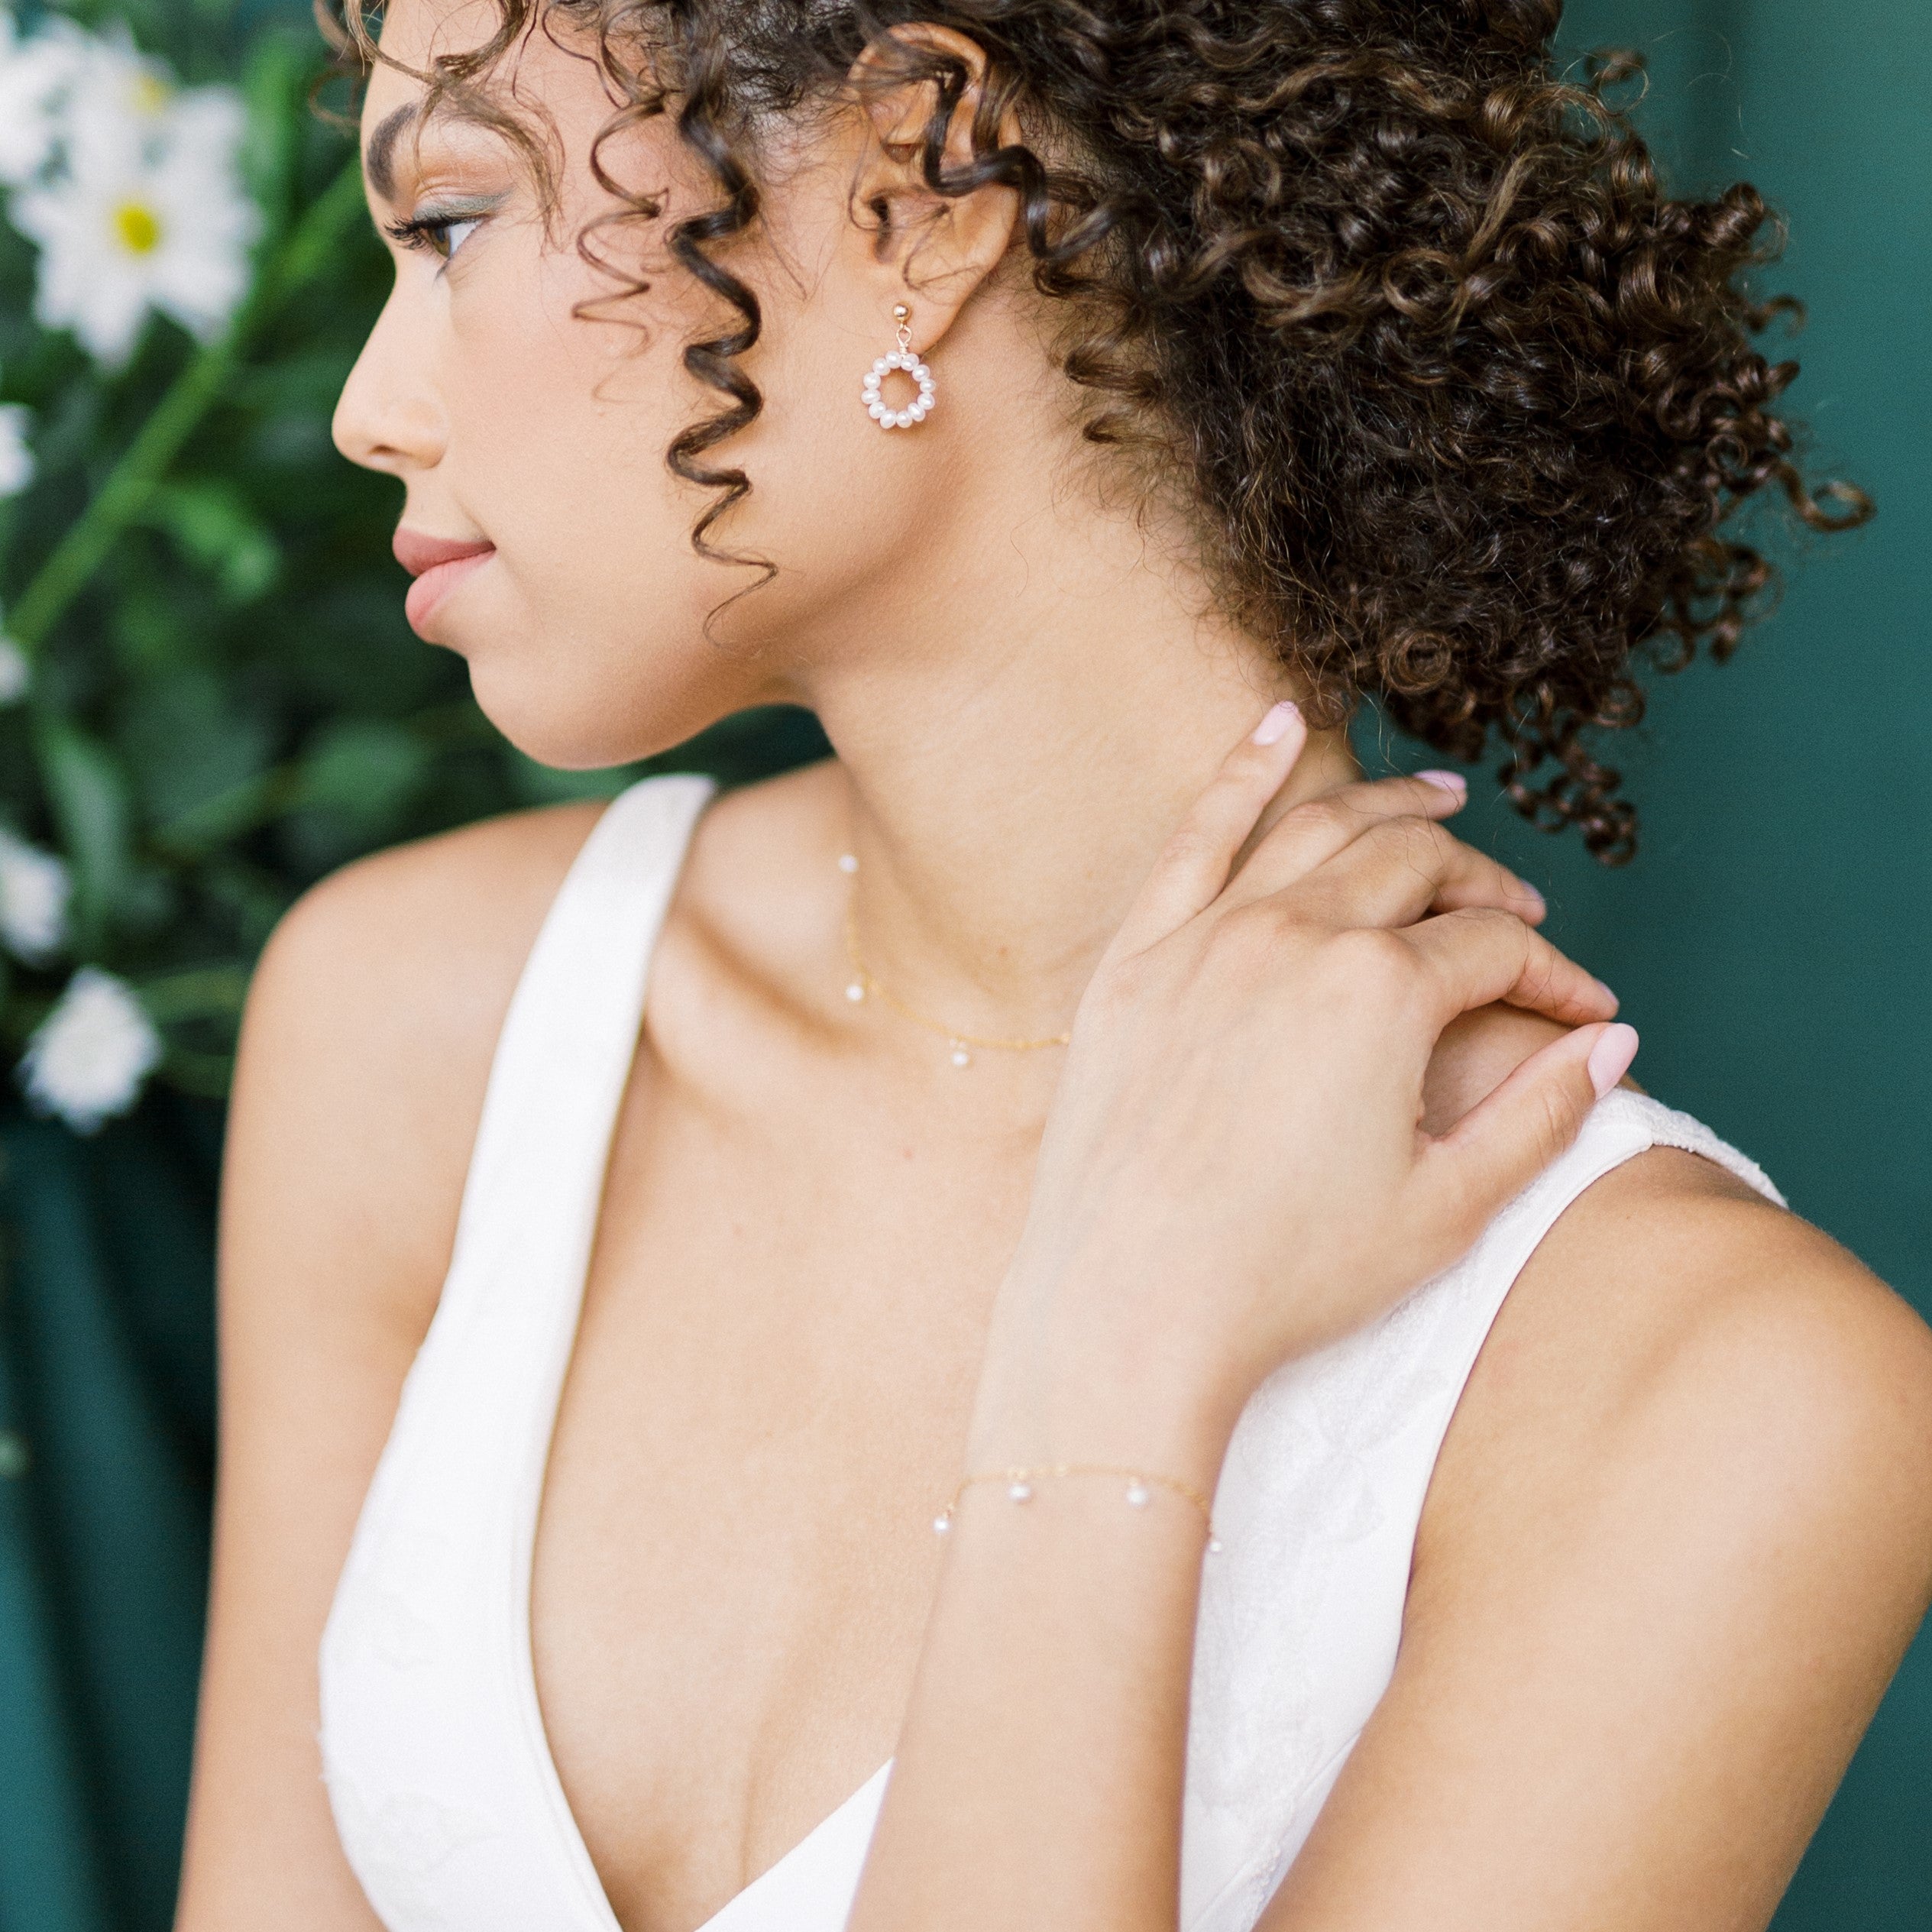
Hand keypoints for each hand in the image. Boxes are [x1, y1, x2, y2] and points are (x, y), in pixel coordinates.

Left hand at [994, 702, 1638, 1445]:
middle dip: (1483, 884)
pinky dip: (1243, 770)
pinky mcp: (1134, 960)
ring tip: (1438, 798)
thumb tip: (1610, 1038)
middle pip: (1415, 868)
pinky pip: (1193, 836)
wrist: (1128, 1312)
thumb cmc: (1289, 1278)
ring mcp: (1205, 938)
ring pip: (1317, 831)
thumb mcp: (1446, 1208)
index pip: (1495, 949)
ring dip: (1390, 805)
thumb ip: (1541, 1113)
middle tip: (1513, 910)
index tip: (1578, 1011)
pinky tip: (1283, 724)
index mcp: (1381, 994)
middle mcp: (1294, 938)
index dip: (1553, 976)